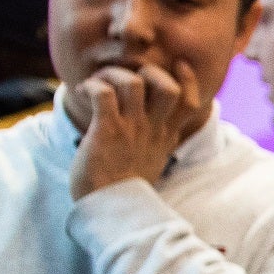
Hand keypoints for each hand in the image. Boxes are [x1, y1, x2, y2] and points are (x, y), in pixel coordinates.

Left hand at [66, 62, 199, 197]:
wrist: (112, 208)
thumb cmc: (126, 188)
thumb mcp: (152, 162)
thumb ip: (157, 142)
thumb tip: (157, 134)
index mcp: (166, 136)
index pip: (189, 101)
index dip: (187, 80)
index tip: (179, 65)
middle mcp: (152, 129)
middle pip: (166, 86)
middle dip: (149, 72)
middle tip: (128, 78)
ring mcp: (131, 128)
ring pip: (132, 82)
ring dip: (113, 75)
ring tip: (99, 84)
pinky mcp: (107, 130)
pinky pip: (103, 94)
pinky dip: (92, 86)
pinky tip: (83, 93)